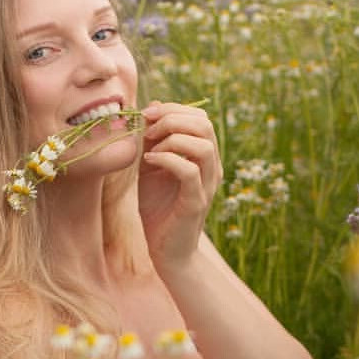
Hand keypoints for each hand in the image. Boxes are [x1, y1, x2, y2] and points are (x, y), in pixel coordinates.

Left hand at [137, 101, 222, 273]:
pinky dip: (167, 160)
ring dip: (172, 139)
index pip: (200, 118)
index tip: (147, 115)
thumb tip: (152, 107)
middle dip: (172, 118)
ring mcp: (207, 185)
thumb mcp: (151, 168)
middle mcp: (212, 168)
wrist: (165, 251)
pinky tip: (149, 162)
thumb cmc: (158, 209)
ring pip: (203, 145)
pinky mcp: (196, 202)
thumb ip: (152, 141)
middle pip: (204, 125)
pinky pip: (189, 171)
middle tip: (147, 129)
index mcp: (205, 157)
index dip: (173, 109)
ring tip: (149, 149)